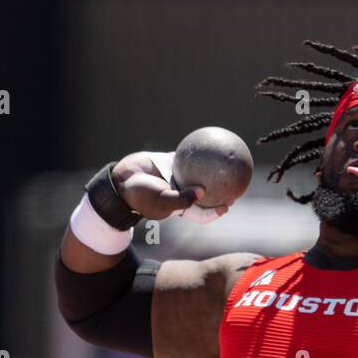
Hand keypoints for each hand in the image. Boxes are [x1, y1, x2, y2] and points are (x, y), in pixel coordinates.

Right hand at [111, 151, 227, 220]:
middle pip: (206, 195)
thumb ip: (182, 200)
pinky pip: (187, 157)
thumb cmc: (141, 195)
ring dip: (212, 171)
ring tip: (226, 163)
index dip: (216, 211)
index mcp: (181, 208)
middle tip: (234, 186)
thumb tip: (203, 193)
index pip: (203, 213)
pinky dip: (196, 153)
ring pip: (198, 175)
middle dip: (220, 192)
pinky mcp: (172, 163)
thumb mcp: (162, 201)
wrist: (123, 179)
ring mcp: (177, 178)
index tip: (227, 205)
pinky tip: (207, 143)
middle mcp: (182, 194)